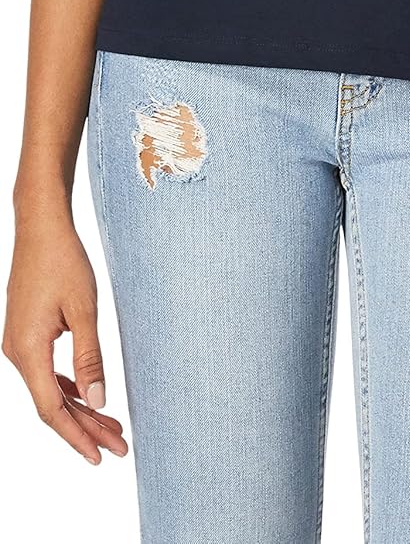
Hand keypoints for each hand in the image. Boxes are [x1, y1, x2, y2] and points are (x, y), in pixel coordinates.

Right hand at [3, 211, 127, 464]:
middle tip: (120, 445)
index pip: (51, 409)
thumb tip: (98, 402)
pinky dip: (68, 388)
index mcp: (28, 350)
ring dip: (79, 409)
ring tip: (112, 426)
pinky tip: (88, 396)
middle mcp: (17, 352)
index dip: (77, 436)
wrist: (40, 226)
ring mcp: (18, 343)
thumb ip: (90, 358)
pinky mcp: (25, 333)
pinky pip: (45, 372)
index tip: (101, 457)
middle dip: (85, 427)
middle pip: (51, 404)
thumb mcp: (84, 309)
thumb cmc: (64, 260)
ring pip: (49, 390)